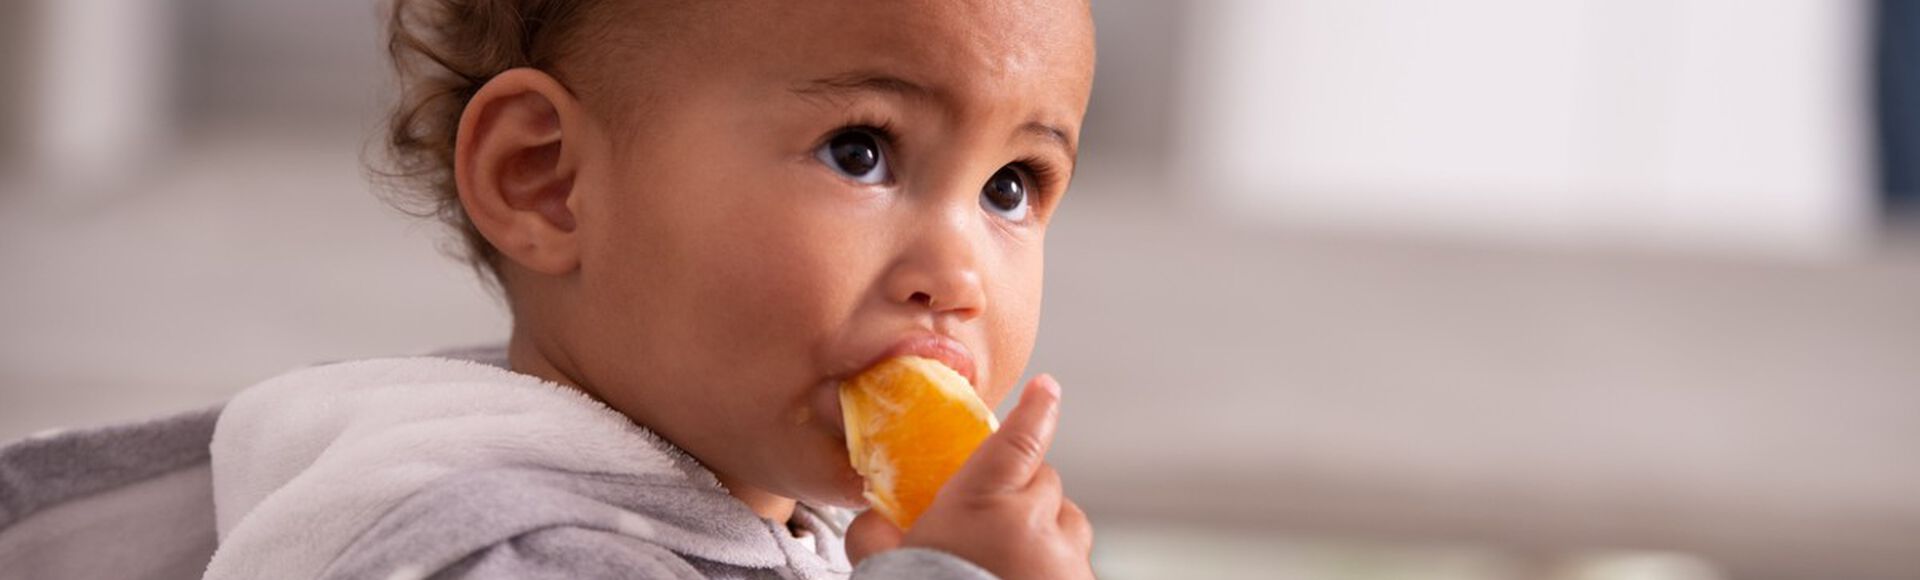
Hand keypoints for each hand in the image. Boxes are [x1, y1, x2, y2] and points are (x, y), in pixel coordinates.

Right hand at [846, 374, 1093, 579]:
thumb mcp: (884, 568)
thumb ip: (877, 534)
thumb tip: (873, 518)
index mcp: (985, 504)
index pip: (1020, 439)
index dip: (1036, 409)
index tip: (1047, 388)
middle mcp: (1035, 525)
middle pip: (1045, 482)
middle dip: (1025, 492)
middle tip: (994, 520)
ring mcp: (1066, 563)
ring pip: (1070, 524)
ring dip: (1049, 532)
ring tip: (1013, 562)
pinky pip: (1078, 569)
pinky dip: (1058, 572)